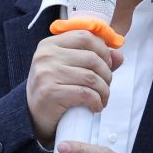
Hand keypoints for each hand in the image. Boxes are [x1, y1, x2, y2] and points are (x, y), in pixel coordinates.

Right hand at [26, 32, 122, 146]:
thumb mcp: (69, 69)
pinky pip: (85, 93)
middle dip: (106, 73)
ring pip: (91, 77)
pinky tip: (96, 107)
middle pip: (92, 57)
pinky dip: (97, 102)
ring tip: (102, 98)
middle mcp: (46, 56)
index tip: (107, 64)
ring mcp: (47, 73)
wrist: (32, 115)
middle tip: (106, 85)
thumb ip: (94, 59)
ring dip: (104, 90)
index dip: (103, 49)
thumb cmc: (54, 89)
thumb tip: (119, 55)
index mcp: (50, 44)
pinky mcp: (51, 92)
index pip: (85, 36)